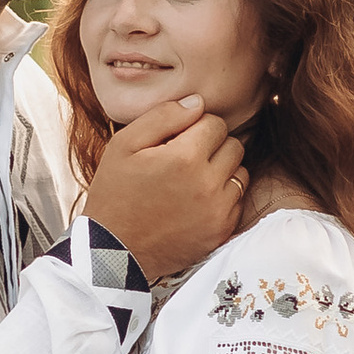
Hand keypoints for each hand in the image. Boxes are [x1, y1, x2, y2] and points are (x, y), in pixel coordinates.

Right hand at [84, 87, 247, 277]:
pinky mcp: (222, 231)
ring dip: (221, 171)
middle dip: (212, 147)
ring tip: (192, 180)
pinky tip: (196, 201)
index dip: (195, 127)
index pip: (215, 123)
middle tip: (185, 159)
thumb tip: (197, 102)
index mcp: (185, 157)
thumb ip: (163, 116)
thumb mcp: (124, 145)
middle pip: (233, 145)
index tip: (177, 141)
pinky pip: (238, 201)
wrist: (113, 250)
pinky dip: (222, 197)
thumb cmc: (115, 193)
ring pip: (240, 172)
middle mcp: (208, 183)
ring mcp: (218, 210)